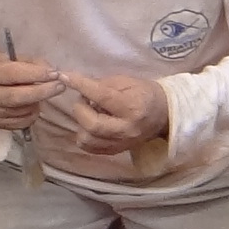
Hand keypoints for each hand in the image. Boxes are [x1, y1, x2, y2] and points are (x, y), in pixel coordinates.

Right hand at [0, 48, 62, 135]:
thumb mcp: (8, 58)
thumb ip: (31, 63)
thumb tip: (52, 73)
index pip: (12, 74)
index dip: (35, 74)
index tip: (55, 73)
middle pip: (16, 97)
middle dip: (41, 92)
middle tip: (60, 86)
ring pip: (20, 111)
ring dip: (37, 103)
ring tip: (42, 93)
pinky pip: (20, 123)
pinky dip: (32, 114)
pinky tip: (33, 105)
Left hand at [46, 70, 168, 159]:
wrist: (164, 115)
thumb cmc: (145, 93)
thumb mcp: (128, 81)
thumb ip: (104, 84)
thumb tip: (82, 88)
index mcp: (132, 107)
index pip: (102, 96)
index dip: (81, 85)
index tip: (65, 76)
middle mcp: (127, 129)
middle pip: (92, 124)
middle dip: (80, 109)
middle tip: (83, 99)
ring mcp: (121, 143)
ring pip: (87, 139)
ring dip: (81, 123)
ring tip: (89, 112)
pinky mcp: (116, 151)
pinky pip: (90, 148)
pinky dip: (83, 135)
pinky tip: (89, 125)